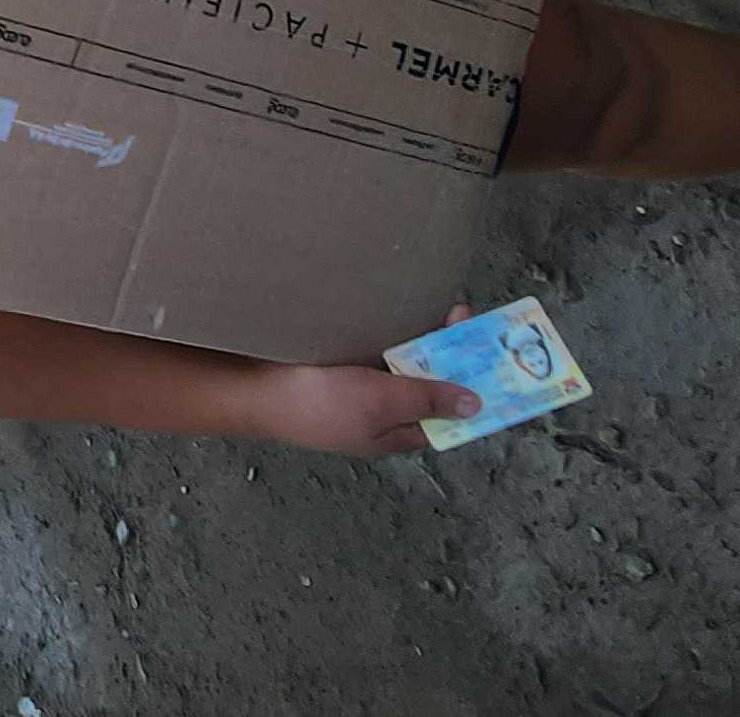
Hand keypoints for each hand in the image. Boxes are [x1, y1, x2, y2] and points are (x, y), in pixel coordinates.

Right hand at [244, 304, 483, 456]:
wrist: (253, 388)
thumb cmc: (319, 403)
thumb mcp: (383, 403)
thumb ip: (429, 400)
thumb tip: (475, 406)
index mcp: (394, 433)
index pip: (444, 415)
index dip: (467, 388)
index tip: (486, 355)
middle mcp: (380, 413)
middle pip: (424, 384)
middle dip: (444, 354)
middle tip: (458, 313)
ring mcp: (356, 389)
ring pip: (399, 365)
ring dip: (417, 340)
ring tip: (435, 306)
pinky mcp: (336, 367)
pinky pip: (373, 351)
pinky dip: (388, 334)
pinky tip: (394, 309)